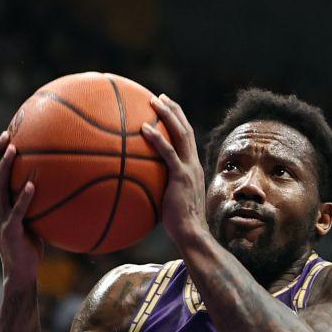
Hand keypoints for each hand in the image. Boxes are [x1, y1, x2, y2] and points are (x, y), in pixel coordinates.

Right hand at [0, 132, 42, 283]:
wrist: (21, 273)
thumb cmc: (30, 246)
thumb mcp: (32, 220)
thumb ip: (37, 203)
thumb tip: (59, 185)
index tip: (6, 135)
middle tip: (6, 134)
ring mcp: (1, 219)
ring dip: (5, 167)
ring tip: (13, 150)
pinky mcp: (11, 231)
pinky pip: (17, 211)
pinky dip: (24, 197)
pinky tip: (33, 185)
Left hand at [142, 95, 208, 246]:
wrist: (191, 233)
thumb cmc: (178, 225)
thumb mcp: (169, 204)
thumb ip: (159, 192)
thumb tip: (138, 190)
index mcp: (192, 168)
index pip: (186, 139)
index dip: (177, 122)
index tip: (165, 110)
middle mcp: (193, 164)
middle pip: (185, 129)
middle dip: (173, 110)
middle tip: (159, 97)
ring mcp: (188, 169)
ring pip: (180, 134)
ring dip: (167, 114)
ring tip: (153, 101)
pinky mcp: (181, 176)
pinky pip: (168, 153)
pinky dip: (157, 138)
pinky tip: (144, 128)